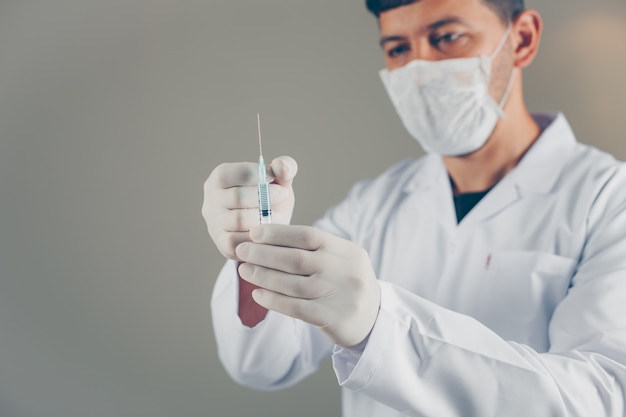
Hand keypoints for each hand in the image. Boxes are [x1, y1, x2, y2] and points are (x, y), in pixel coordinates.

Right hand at [202, 156, 296, 259]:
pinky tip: (271, 230)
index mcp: (219, 179)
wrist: (269, 230)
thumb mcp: (279, 181)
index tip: (274, 177)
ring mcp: (214, 223)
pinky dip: (258, 236)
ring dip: (264, 217)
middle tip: (283, 195)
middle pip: (236, 197)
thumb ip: (284, 167)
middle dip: (264, 195)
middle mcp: (211, 200)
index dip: (253, 173)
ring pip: (238, 219)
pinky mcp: (223, 244)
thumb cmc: (271, 199)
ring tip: (280, 214)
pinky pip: (240, 240)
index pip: (227, 173)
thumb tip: (281, 166)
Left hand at [236, 224, 380, 347]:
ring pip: (293, 284)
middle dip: (264, 254)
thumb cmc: (345, 282)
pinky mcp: (332, 319)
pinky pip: (296, 308)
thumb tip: (266, 240)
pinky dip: (273, 300)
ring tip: (245, 271)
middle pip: (297, 259)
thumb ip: (313, 249)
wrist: (373, 319)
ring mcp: (339, 296)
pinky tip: (258, 294)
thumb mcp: (340, 259)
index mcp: (347, 251)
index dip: (278, 233)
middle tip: (242, 251)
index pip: (308, 235)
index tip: (255, 233)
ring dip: (263, 276)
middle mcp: (345, 271)